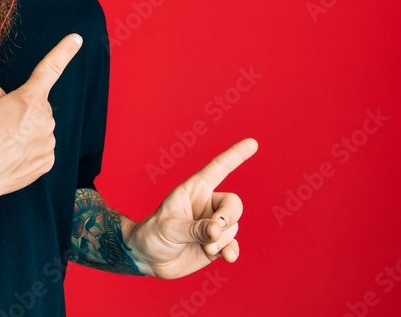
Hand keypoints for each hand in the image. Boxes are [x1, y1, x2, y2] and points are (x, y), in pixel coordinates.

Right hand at [0, 34, 82, 209]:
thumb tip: (4, 97)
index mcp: (28, 100)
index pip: (49, 69)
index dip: (64, 51)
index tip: (76, 39)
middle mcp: (44, 121)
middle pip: (37, 106)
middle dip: (21, 110)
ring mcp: (48, 144)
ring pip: (40, 128)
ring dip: (25, 131)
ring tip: (1, 143)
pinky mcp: (47, 163)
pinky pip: (41, 148)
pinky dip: (28, 149)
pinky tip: (10, 156)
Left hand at [125, 138, 257, 278]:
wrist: (147, 258)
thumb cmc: (152, 234)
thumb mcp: (170, 228)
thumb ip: (195, 229)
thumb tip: (219, 230)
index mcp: (194, 189)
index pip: (218, 168)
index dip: (235, 155)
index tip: (253, 142)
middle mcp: (206, 205)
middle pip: (233, 204)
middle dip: (228, 217)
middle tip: (215, 233)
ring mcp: (213, 225)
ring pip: (233, 227)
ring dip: (221, 240)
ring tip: (204, 247)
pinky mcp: (216, 244)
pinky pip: (233, 244)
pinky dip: (231, 251)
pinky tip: (226, 256)